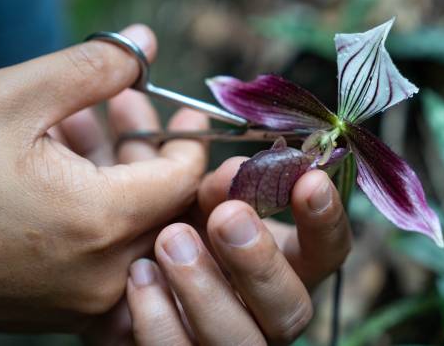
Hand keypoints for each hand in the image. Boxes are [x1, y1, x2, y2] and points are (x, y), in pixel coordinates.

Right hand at [0, 25, 207, 330]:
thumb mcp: (10, 100)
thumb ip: (91, 67)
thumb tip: (146, 41)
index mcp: (102, 221)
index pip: (184, 180)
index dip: (189, 140)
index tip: (184, 111)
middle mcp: (106, 272)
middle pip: (164, 204)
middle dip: (150, 148)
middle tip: (126, 107)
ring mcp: (87, 299)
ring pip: (136, 227)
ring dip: (123, 172)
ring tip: (85, 125)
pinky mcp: (67, 309)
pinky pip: (109, 254)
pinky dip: (103, 209)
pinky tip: (70, 168)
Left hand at [92, 158, 352, 344]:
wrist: (117, 268)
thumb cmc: (168, 223)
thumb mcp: (184, 192)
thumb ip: (189, 163)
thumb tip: (192, 120)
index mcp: (280, 261)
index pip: (326, 250)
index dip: (326, 219)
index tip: (309, 180)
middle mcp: (263, 308)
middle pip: (292, 308)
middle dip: (260, 261)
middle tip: (227, 217)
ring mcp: (226, 339)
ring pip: (239, 340)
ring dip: (206, 289)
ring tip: (169, 241)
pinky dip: (158, 319)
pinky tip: (138, 276)